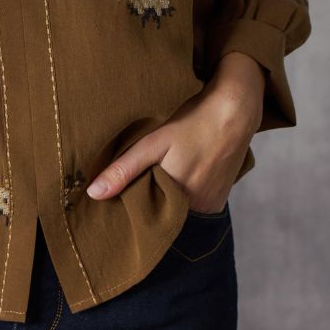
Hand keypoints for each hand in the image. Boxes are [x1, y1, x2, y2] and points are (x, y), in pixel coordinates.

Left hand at [85, 52, 265, 211]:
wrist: (235, 113)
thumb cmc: (193, 124)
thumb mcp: (153, 143)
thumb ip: (124, 170)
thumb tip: (93, 194)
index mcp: (173, 198)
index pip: (142, 216)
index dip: (129, 208)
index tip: (119, 199)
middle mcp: (194, 209)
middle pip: (161, 215)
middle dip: (147, 206)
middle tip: (139, 185)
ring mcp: (209, 208)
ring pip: (177, 213)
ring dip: (167, 203)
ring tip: (160, 180)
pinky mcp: (218, 203)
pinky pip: (194, 210)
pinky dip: (184, 201)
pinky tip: (180, 181)